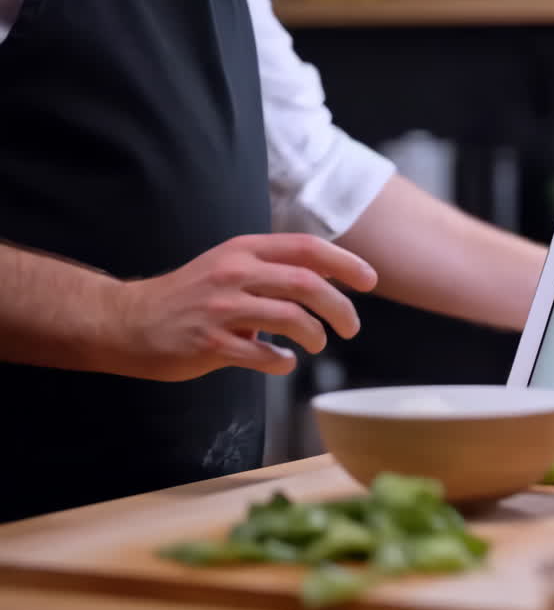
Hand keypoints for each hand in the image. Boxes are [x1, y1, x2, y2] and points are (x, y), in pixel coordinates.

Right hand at [107, 234, 377, 380]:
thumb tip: (331, 280)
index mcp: (244, 250)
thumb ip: (275, 271)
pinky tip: (283, 362)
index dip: (346, 262)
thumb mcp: (231, 267)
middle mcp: (235, 273)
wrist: (127, 321)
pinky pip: (263, 355)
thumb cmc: (189, 297)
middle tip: (352, 327)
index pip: (307, 247)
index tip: (370, 280)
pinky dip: (283, 362)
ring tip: (317, 343)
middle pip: (308, 283)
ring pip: (291, 318)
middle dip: (341, 307)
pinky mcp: (209, 343)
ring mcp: (221, 308)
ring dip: (315, 335)